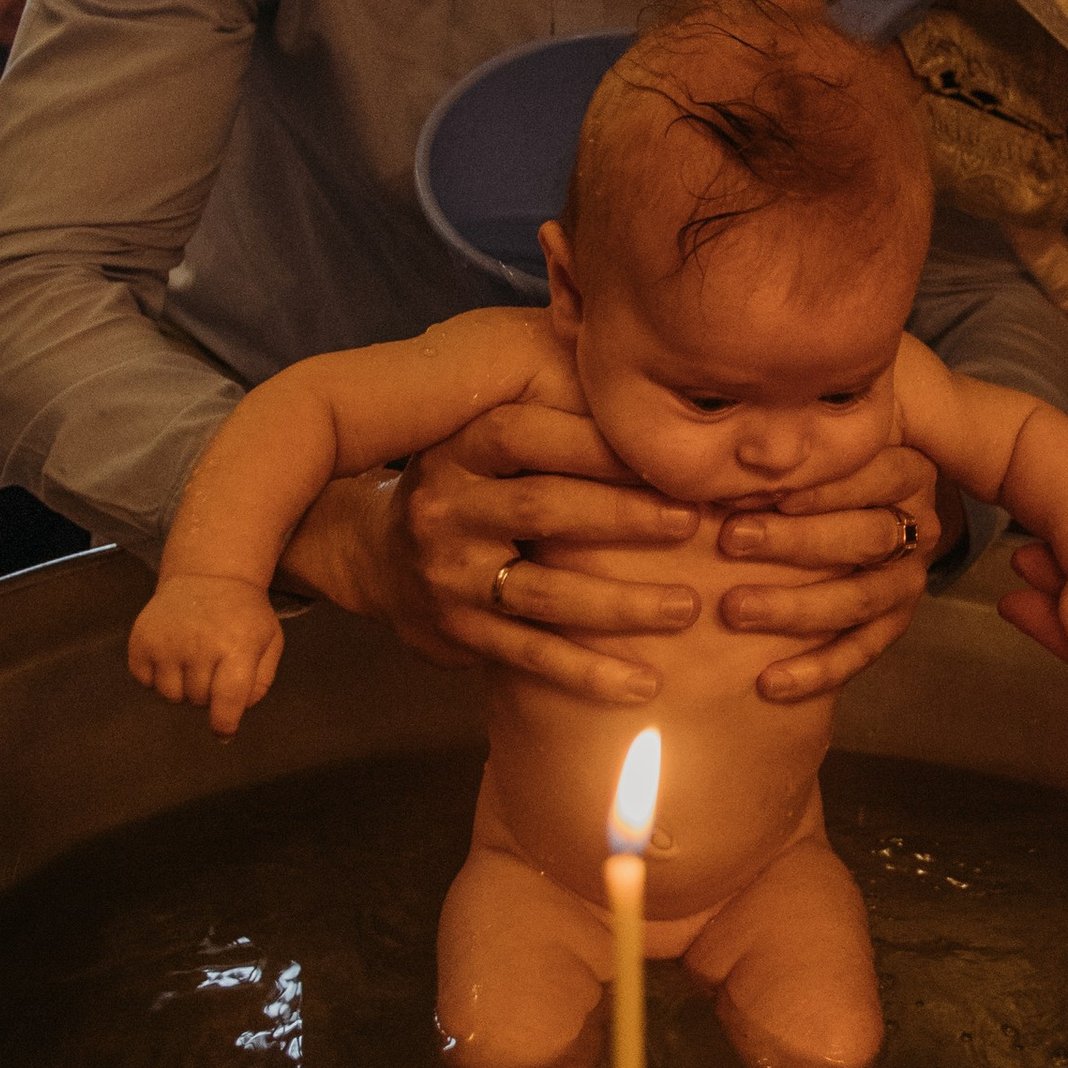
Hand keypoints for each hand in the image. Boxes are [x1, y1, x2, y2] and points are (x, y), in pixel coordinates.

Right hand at [130, 573, 286, 736]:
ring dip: (181, 689)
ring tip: (192, 663)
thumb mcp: (269, 641)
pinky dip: (156, 677)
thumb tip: (236, 712)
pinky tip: (171, 657)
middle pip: (197, 701)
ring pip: (170, 696)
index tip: (223, 733)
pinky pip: (145, 681)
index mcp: (236, 648)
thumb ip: (261, 682)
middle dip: (207, 695)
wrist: (207, 575)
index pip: (226, 702)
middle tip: (213, 670)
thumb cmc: (243, 614)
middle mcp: (199, 646)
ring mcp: (166, 643)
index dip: (224, 724)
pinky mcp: (141, 640)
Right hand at [280, 386, 701, 707]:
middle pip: (543, 508)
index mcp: (458, 448)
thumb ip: (548, 412)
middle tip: (693, 522)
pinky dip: (588, 673)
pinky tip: (643, 685)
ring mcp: (449, 576)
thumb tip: (642, 383)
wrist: (374, 556)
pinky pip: (531, 657)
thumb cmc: (467, 483)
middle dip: (623, 515)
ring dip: (621, 604)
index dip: (595, 442)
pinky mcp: (460, 632)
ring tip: (686, 606)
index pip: (525, 434)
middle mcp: (446, 508)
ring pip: (544, 594)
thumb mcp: (481, 435)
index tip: (663, 453)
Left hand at [714, 441, 944, 704]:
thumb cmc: (824, 461)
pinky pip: (860, 652)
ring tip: (735, 609)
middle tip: (732, 539)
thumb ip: (797, 437)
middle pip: (866, 536)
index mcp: (909, 471)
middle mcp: (918, 527)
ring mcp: (908, 580)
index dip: (822, 486)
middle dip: (796, 540)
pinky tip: (769, 682)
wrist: (857, 506)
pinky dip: (817, 670)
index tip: (767, 492)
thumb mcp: (824, 434)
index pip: (874, 474)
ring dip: (796, 607)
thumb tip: (733, 455)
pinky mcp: (893, 624)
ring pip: (860, 598)